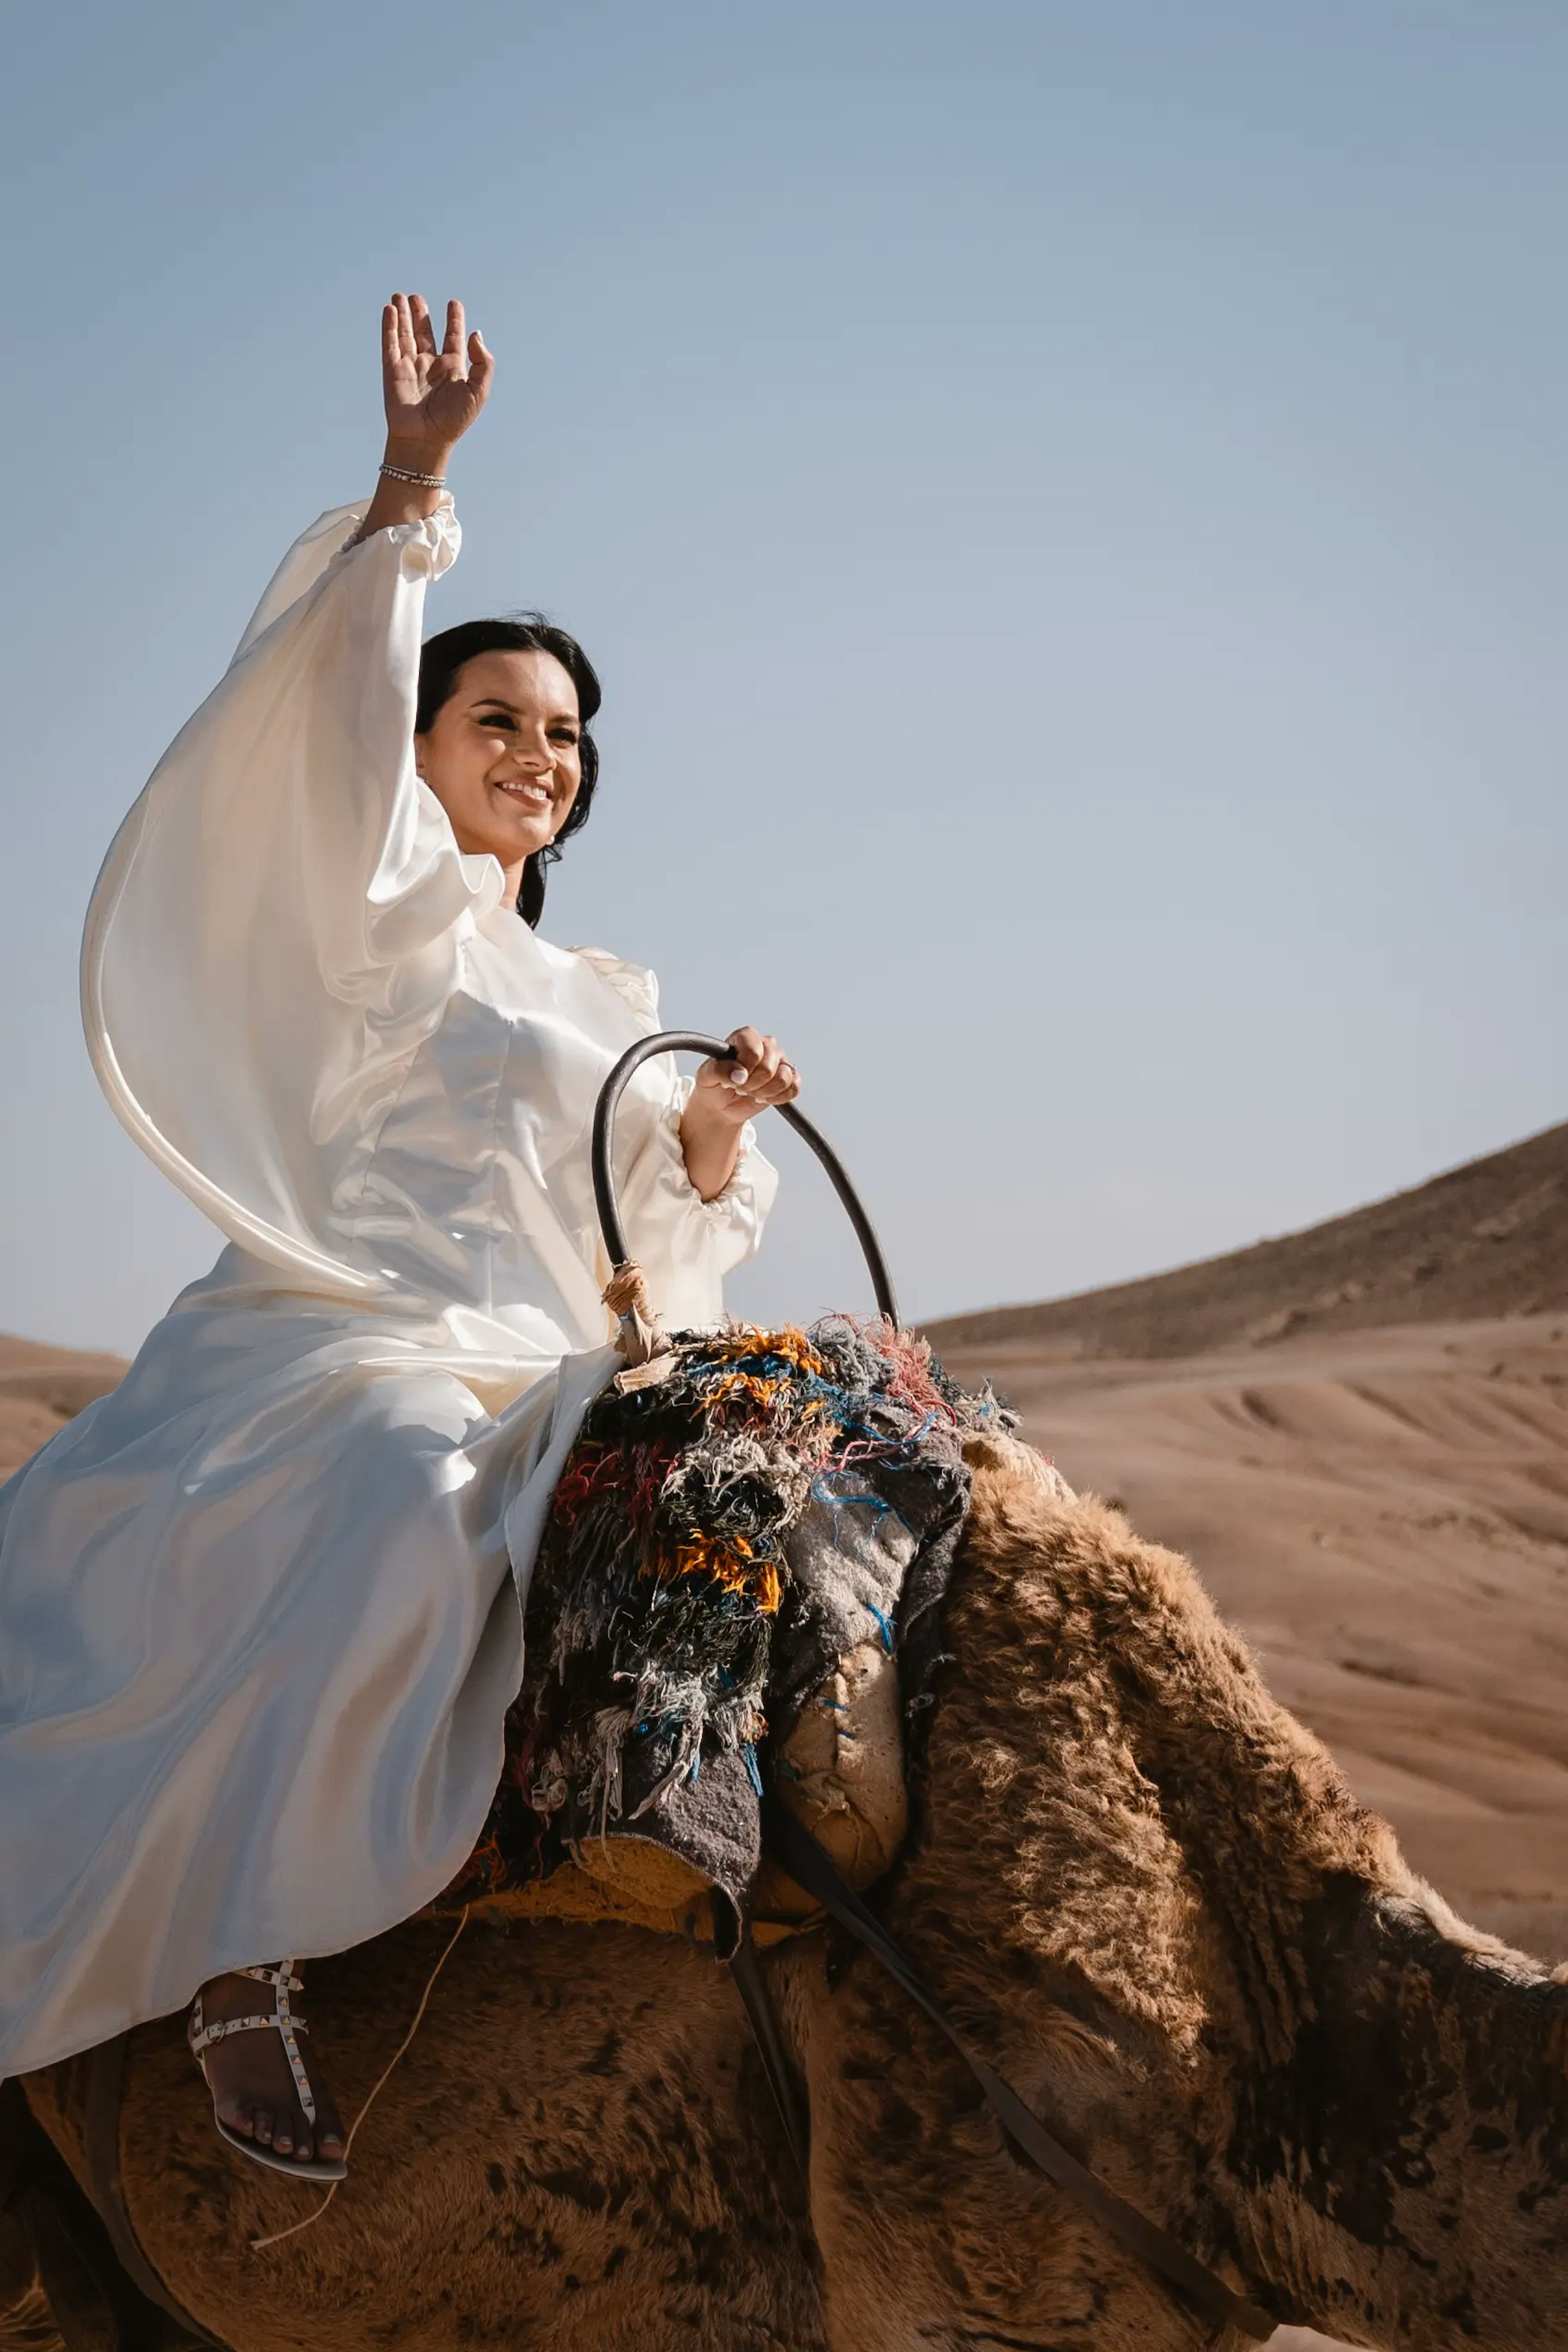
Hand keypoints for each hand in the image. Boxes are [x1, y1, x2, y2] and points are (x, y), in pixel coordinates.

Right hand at [381, 292, 493, 464]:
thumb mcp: (478, 392)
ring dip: (402, 315)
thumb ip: (483, 363)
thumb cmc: (454, 421)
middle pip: (425, 332)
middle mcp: (431, 366)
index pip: (453, 338)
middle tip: (417, 297)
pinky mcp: (392, 371)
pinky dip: (389, 326)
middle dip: (420, 314)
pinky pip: (390, 344)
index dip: (454, 320)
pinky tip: (390, 309)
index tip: (454, 304)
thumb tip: (476, 334)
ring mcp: (411, 367)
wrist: (426, 441)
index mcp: (453, 369)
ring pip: (405, 334)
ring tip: (400, 296)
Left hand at [693, 1028, 800, 1124]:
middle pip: (768, 1067)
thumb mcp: (706, 1076)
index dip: (745, 1070)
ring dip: (764, 1092)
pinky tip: (764, 1098)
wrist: (722, 1105)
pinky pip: (794, 1088)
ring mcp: (780, 1060)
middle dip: (752, 1085)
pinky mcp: (790, 1077)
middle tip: (740, 1089)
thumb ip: (719, 1070)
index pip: (754, 1051)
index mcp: (746, 1037)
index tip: (733, 1080)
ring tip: (751, 1093)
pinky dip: (778, 1098)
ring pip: (783, 1078)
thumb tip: (740, 1074)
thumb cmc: (713, 1085)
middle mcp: (766, 1044)